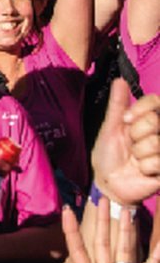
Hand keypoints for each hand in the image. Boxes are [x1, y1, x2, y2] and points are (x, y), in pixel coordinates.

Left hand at [91, 79, 159, 205]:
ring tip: (135, 159)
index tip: (126, 120)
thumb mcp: (110, 128)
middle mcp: (159, 132)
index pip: (156, 101)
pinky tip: (142, 170)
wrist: (108, 182)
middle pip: (154, 121)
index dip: (140, 109)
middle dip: (135, 135)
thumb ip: (117, 105)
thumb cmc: (108, 154)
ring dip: (138, 154)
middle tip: (130, 145)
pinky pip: (156, 162)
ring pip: (154, 143)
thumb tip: (120, 80)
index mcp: (147, 119)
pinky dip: (144, 167)